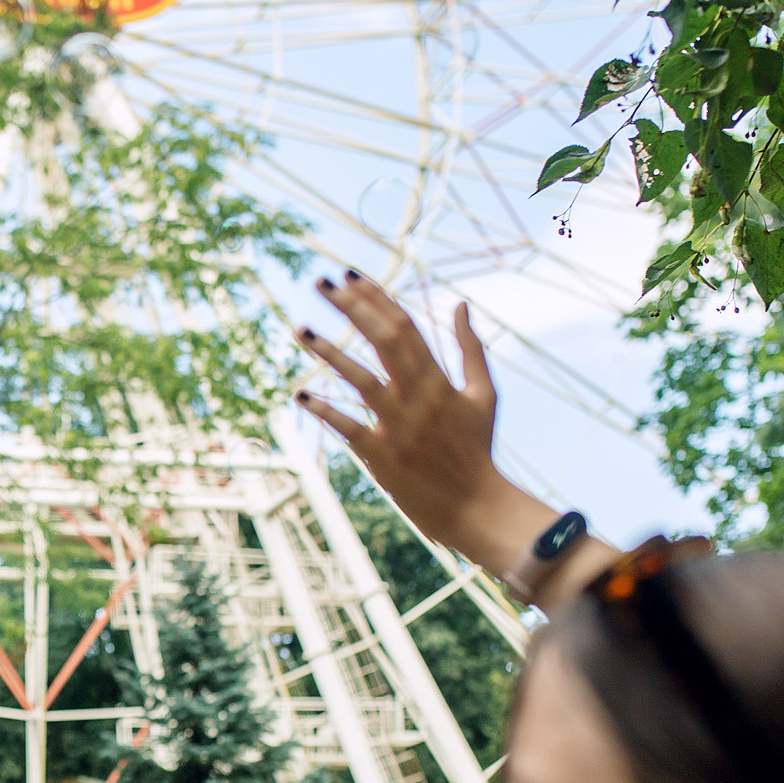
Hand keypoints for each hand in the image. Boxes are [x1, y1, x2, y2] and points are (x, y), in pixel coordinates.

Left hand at [291, 275, 515, 558]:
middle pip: (383, 340)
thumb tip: (460, 304)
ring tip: (300, 329)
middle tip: (320, 283)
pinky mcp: (384, 457)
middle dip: (351, 307)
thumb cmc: (475, 448)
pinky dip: (326, 412)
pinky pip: (350, 429)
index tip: (349, 275)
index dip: (376, 297)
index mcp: (439, 380)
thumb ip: (470, 348)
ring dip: (329, 353)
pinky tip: (301, 396)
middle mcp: (419, 398)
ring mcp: (400, 427)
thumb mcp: (483, 394)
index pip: (404, 326)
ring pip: (362, 380)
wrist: (476, 507)